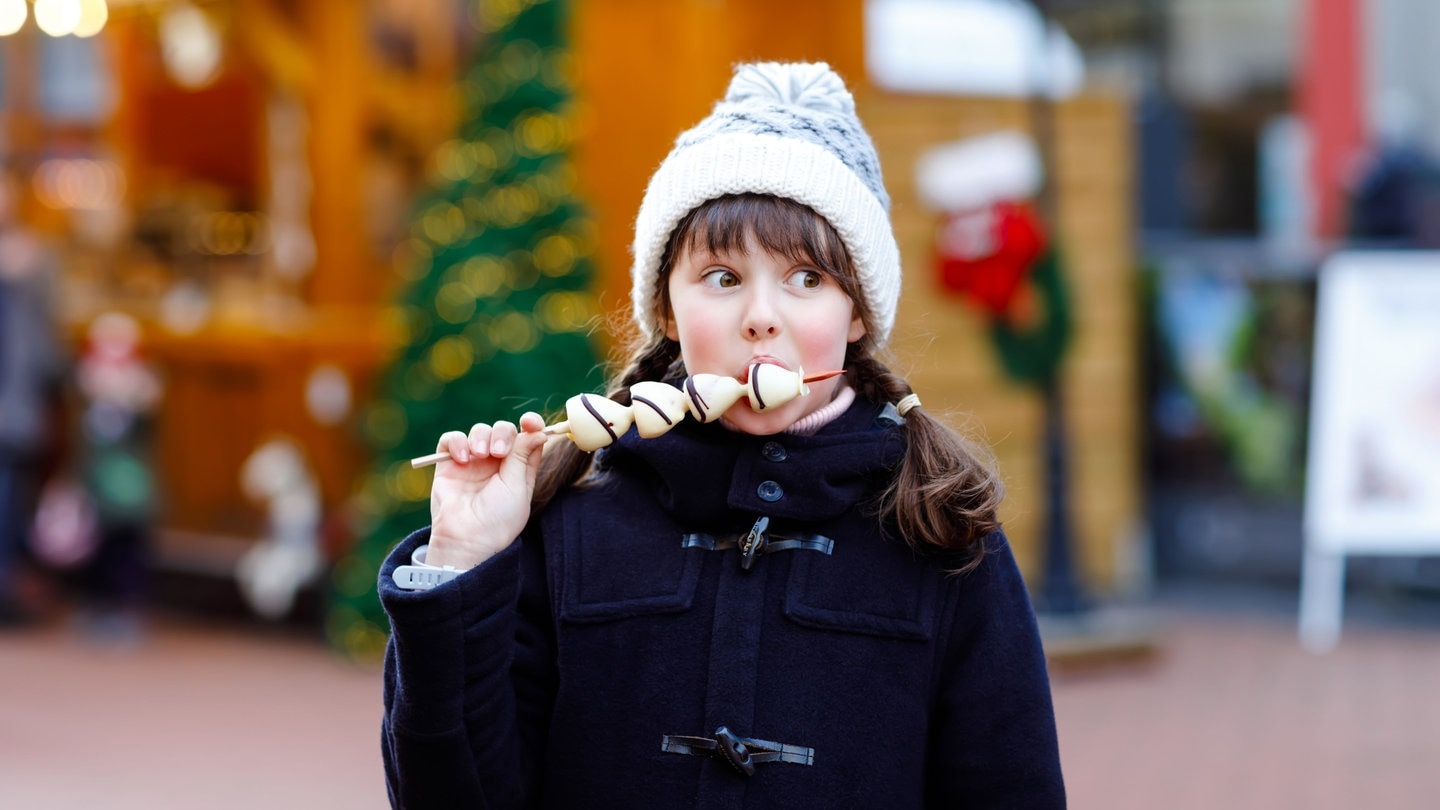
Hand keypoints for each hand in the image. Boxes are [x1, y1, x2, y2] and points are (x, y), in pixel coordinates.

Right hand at [426, 411, 547, 568]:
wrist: (467, 539)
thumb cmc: (498, 519)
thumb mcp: (518, 487)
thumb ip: (522, 455)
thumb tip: (536, 431)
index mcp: (519, 468)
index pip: (528, 437)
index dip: (531, 424)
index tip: (530, 422)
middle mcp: (497, 463)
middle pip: (503, 430)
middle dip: (502, 434)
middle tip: (498, 452)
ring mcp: (472, 462)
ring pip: (479, 431)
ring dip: (480, 437)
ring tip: (478, 455)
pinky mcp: (449, 464)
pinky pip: (450, 440)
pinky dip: (457, 442)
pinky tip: (462, 458)